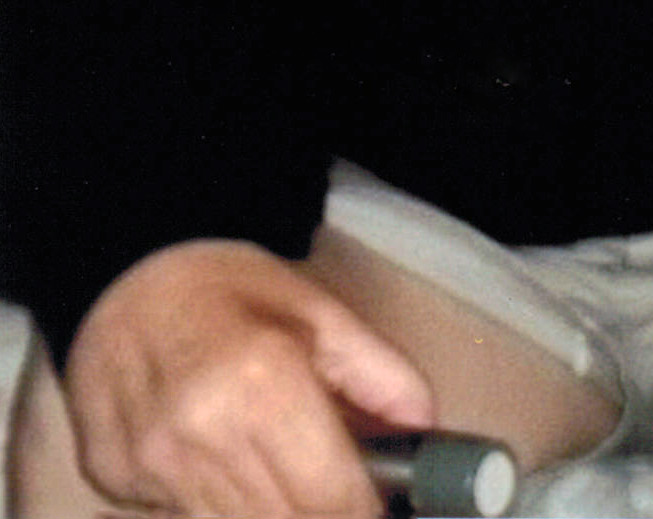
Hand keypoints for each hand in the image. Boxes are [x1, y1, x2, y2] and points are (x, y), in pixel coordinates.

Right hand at [64, 239, 434, 517]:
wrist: (122, 273)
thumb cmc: (229, 288)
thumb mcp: (318, 312)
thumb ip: (381, 376)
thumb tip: (425, 439)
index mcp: (264, 382)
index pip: (332, 498)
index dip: (366, 513)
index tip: (379, 508)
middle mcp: (203, 433)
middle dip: (324, 513)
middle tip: (340, 493)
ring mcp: (152, 465)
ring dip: (273, 513)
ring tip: (290, 481)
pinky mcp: (113, 481)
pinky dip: (222, 510)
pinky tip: (233, 478)